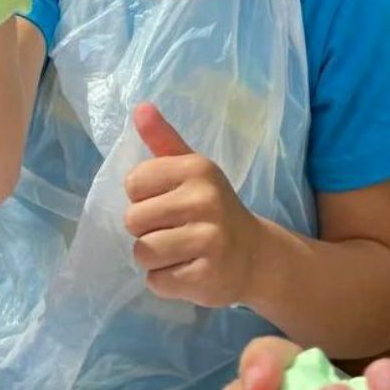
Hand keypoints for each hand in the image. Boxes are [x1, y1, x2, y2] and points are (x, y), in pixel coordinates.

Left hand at [124, 103, 264, 307]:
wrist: (257, 256)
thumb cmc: (213, 209)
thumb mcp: (192, 170)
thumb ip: (163, 140)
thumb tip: (139, 107)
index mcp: (197, 168)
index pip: (133, 183)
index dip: (143, 198)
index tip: (168, 203)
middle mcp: (205, 200)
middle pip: (133, 221)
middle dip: (146, 231)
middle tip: (175, 232)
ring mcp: (209, 240)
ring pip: (142, 253)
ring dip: (154, 260)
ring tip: (179, 253)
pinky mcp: (208, 277)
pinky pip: (157, 281)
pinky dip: (166, 282)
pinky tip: (188, 271)